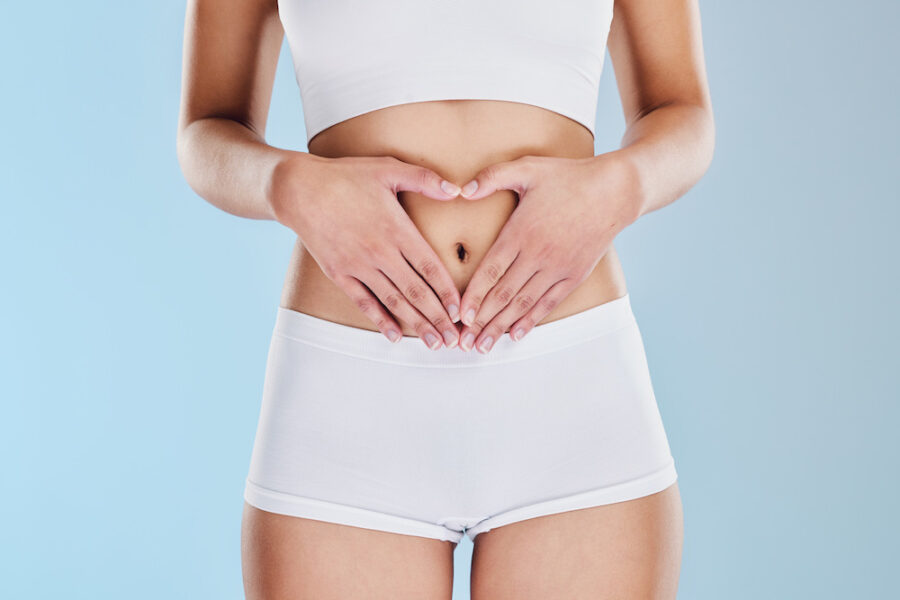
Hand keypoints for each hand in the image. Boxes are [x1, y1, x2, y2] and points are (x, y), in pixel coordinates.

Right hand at [269, 153, 463, 349]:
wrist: (299, 189)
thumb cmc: (346, 176)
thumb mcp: (388, 168)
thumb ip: (424, 179)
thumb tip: (456, 189)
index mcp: (396, 229)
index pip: (430, 267)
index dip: (447, 292)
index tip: (460, 311)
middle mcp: (380, 252)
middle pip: (416, 292)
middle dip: (437, 318)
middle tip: (454, 340)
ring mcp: (358, 265)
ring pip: (393, 301)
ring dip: (415, 324)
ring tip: (433, 343)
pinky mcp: (339, 273)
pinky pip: (363, 302)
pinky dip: (380, 320)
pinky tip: (394, 335)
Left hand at [454, 153, 639, 352]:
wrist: (615, 191)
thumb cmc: (568, 177)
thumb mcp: (528, 168)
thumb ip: (492, 177)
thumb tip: (462, 189)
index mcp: (521, 231)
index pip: (491, 271)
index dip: (473, 296)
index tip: (460, 315)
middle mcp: (538, 254)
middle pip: (504, 294)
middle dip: (481, 321)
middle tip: (463, 342)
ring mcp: (557, 267)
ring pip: (524, 303)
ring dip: (501, 326)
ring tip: (483, 346)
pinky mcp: (574, 275)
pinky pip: (548, 302)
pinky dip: (531, 320)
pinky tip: (516, 334)